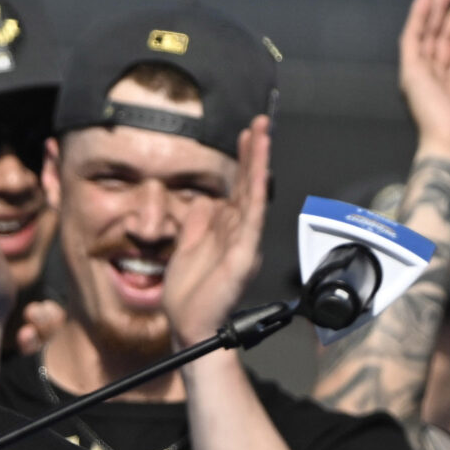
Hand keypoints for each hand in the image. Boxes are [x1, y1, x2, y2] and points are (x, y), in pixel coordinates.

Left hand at [160, 116, 271, 348]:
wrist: (188, 327)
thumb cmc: (188, 296)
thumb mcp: (187, 247)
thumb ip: (198, 222)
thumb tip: (206, 199)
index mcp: (226, 232)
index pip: (237, 189)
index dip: (242, 161)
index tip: (245, 134)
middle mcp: (240, 235)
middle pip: (249, 185)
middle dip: (254, 152)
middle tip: (260, 123)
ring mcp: (244, 244)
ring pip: (253, 194)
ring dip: (258, 163)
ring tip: (262, 134)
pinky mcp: (243, 256)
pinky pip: (251, 218)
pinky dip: (255, 192)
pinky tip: (259, 171)